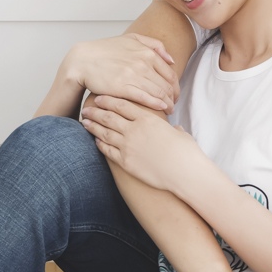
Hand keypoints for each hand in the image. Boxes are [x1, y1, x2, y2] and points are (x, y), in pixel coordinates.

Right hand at [62, 34, 179, 113]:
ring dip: (167, 103)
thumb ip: (154, 45)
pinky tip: (161, 109)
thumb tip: (171, 59)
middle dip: (173, 97)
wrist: (83, 60)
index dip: (175, 87)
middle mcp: (143, 63)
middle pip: (167, 85)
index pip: (170, 74)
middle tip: (173, 105)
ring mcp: (134, 75)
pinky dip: (157, 104)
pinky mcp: (123, 87)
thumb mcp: (131, 39)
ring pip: (159, 93)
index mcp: (147, 52)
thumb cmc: (104, 50)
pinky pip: (146, 98)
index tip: (174, 95)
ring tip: (168, 110)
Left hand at [81, 95, 200, 191]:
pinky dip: (100, 144)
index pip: (122, 105)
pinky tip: (96, 141)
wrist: (185, 173)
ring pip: (104, 133)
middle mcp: (134, 130)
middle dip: (95, 112)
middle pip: (109, 117)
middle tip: (86, 109)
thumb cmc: (186, 153)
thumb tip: (175, 129)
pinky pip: (108, 150)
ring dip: (93, 126)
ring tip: (85, 122)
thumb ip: (172, 129)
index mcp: (147, 119)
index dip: (108, 100)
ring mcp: (128, 146)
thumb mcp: (180, 134)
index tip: (99, 98)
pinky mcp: (125, 162)